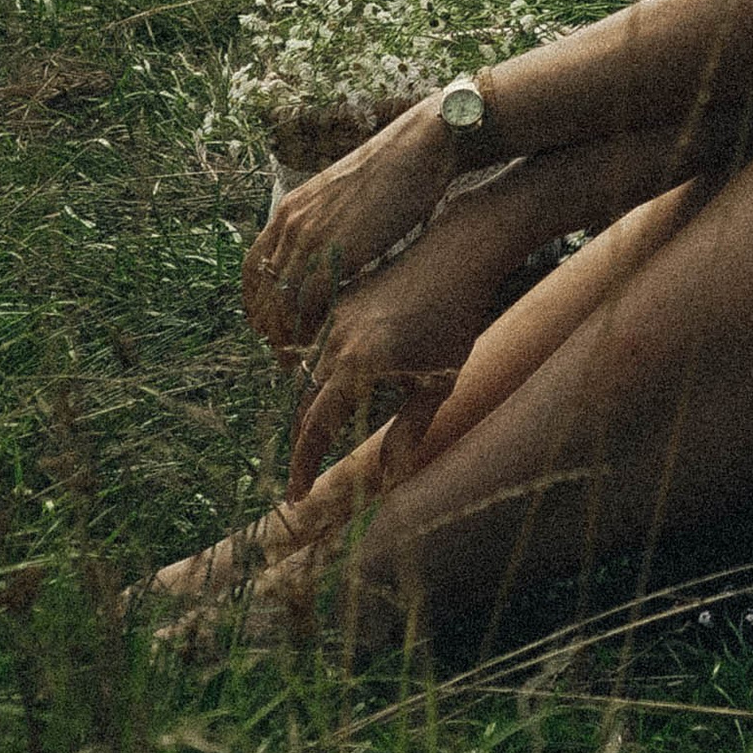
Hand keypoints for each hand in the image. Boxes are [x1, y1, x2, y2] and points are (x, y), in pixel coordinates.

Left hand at [243, 94, 466, 364]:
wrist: (421, 147)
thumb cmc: (395, 173)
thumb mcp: (346, 199)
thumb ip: (328, 225)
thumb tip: (329, 253)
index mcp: (289, 210)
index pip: (255, 269)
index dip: (258, 304)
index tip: (269, 329)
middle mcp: (290, 224)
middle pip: (264, 292)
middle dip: (270, 330)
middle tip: (284, 358)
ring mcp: (310, 237)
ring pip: (283, 303)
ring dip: (289, 338)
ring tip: (301, 363)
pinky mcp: (336, 250)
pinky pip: (310, 303)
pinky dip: (313, 329)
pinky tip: (326, 345)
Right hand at [281, 187, 517, 500]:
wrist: (455, 256)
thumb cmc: (455, 321)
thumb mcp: (439, 381)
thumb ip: (410, 429)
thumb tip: (387, 479)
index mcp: (359, 364)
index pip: (315, 427)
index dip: (303, 465)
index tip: (297, 495)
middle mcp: (336, 340)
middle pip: (304, 405)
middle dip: (302, 444)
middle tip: (304, 476)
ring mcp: (333, 318)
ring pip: (305, 375)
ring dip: (307, 410)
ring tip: (314, 441)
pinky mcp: (337, 302)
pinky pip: (312, 347)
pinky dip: (312, 376)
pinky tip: (324, 392)